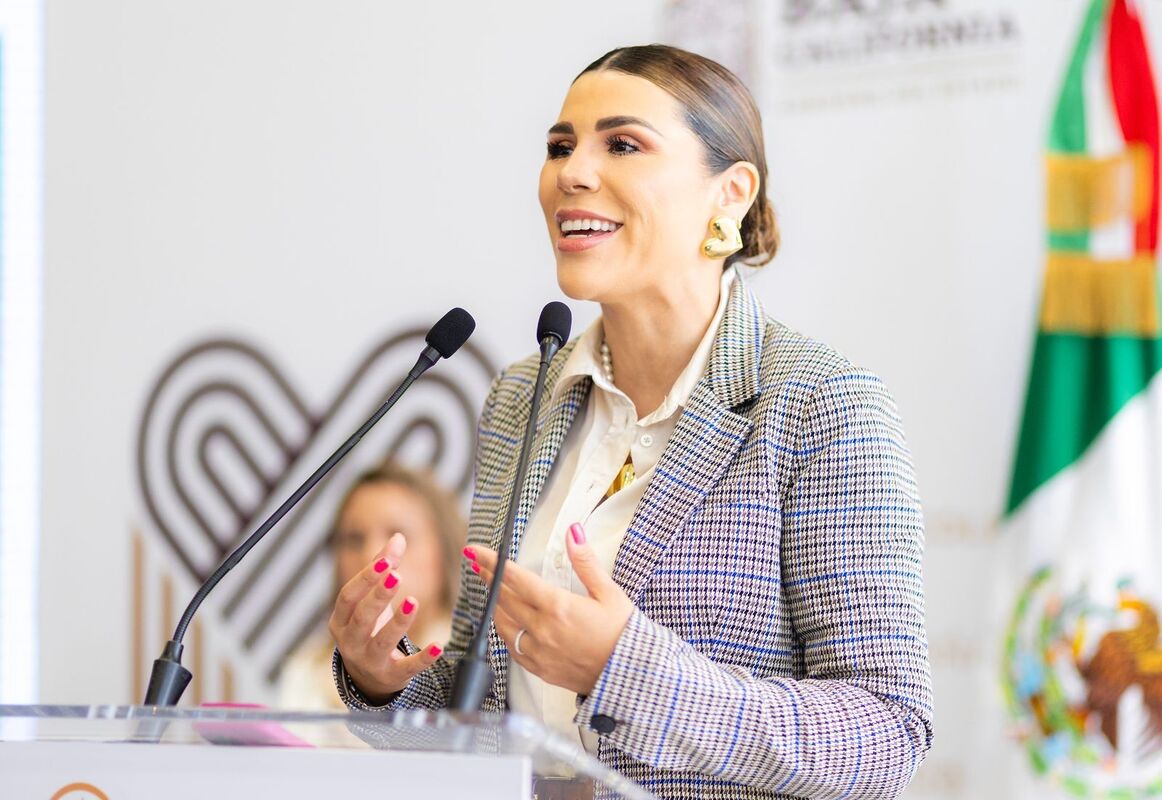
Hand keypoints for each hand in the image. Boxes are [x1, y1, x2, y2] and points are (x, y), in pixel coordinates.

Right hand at [329, 532, 443, 703]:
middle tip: (396, 576)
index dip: (366, 578)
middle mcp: (350, 642)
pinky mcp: (391, 676)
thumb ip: (383, 567)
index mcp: (341, 619)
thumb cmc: (369, 626)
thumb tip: (398, 537)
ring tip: (413, 601)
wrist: (368, 674)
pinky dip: (423, 658)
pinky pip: (407, 668)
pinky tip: (438, 646)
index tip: (387, 561)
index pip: (349, 596)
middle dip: (379, 597)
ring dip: (398, 622)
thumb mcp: (371, 598)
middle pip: (362, 618)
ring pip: (381, 642)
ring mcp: (369, 661)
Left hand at [467, 522, 632, 694]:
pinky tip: (507, 623)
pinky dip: (505, 631)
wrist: (631, 675)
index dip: (493, 562)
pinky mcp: (540, 669)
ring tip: (492, 591)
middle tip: (479, 564)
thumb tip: (573, 533)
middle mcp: (543, 629)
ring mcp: (539, 651)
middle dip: (489, 578)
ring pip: (503, 624)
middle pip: (504, 599)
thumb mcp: (609, 593)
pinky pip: (512, 647)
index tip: (476, 551)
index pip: (515, 578)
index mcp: (558, 607)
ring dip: (495, 605)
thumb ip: (586, 562)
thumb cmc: (624, 634)